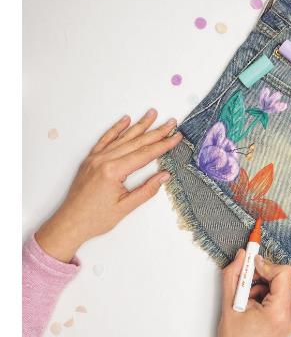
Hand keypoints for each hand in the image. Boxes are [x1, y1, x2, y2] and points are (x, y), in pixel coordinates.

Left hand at [36, 109, 182, 261]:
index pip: (145, 154)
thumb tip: (164, 176)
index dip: (163, 145)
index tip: (176, 137)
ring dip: (139, 125)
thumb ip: (147, 190)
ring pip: (122, 138)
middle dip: (156, 131)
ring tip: (152, 114)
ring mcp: (96, 158)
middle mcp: (104, 160)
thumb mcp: (125, 207)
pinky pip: (105, 140)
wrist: (69, 223)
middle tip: (170, 122)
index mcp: (113, 171)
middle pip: (136, 142)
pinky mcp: (90, 160)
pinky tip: (125, 120)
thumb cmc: (95, 219)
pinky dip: (116, 129)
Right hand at [208, 250, 290, 336]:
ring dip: (264, 286)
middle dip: (263, 276)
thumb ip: (233, 275)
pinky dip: (268, 295)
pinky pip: (283, 297)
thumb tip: (242, 256)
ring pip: (283, 286)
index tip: (252, 264)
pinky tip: (255, 306)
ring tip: (248, 299)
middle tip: (246, 282)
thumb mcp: (229, 305)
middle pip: (283, 278)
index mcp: (279, 312)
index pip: (284, 273)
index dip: (266, 264)